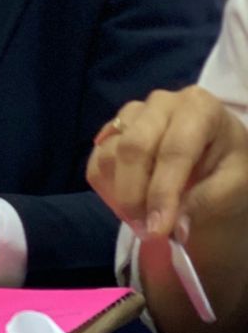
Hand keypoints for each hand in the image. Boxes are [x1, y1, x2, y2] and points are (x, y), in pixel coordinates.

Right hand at [87, 86, 247, 240]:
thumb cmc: (228, 165)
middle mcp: (161, 102)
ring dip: (120, 192)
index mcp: (198, 107)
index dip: (163, 192)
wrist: (214, 154)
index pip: (174, 150)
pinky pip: (98, 157)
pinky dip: (105, 184)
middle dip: (134, 194)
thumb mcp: (235, 183)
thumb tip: (174, 227)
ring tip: (142, 218)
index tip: (159, 229)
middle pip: (134, 147)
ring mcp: (133, 112)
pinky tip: (125, 200)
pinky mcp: (114, 127)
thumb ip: (207, 200)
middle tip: (146, 230)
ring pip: (111, 151)